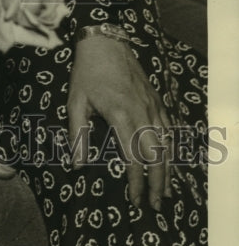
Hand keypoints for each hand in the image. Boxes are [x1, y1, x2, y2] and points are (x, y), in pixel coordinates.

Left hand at [67, 36, 172, 210]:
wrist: (104, 42)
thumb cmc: (86, 72)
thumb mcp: (75, 102)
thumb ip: (78, 134)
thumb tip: (77, 165)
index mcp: (120, 115)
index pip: (133, 158)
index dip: (136, 182)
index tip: (134, 200)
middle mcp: (141, 112)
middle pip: (157, 155)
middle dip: (157, 182)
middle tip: (155, 204)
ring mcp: (151, 106)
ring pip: (167, 143)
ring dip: (168, 169)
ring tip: (165, 190)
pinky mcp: (156, 99)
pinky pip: (168, 128)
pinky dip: (171, 147)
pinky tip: (168, 160)